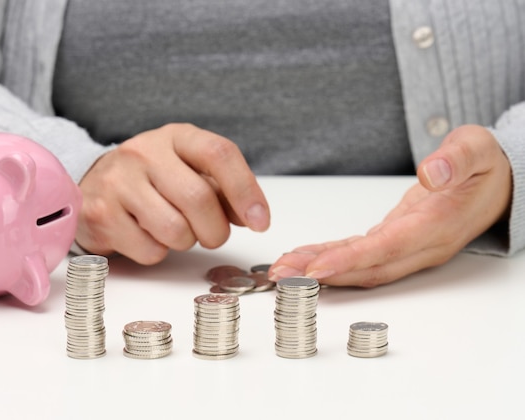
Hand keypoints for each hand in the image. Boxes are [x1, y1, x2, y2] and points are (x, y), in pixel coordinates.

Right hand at [76, 123, 269, 263]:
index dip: (245, 190)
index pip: (219, 154)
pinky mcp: (101, 214)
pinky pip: (150, 250)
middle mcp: (144, 152)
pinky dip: (157, 253)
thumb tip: (252, 216)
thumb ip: (223, 190)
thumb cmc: (153, 180)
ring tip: (173, 230)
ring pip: (175, 231)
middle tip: (212, 236)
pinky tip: (146, 235)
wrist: (93, 186)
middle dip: (216, 231)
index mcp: (176, 137)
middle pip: (199, 199)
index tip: (260, 221)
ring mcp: (118, 181)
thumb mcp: (189, 171)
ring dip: (185, 242)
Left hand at [269, 124, 511, 286]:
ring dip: (321, 271)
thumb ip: (457, 160)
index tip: (316, 269)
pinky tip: (306, 261)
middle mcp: (421, 246)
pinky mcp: (396, 242)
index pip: (389, 247)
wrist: (499, 185)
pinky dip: (332, 260)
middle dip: (323, 274)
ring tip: (283, 272)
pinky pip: (361, 257)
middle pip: (368, 268)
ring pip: (361, 268)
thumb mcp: (478, 149)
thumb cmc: (486, 166)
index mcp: (438, 225)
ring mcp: (409, 248)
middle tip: (281, 275)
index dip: (352, 260)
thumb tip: (432, 173)